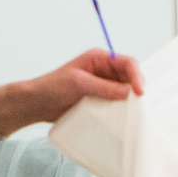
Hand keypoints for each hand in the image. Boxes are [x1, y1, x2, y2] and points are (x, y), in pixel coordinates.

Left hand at [13, 50, 143, 127]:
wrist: (37, 104)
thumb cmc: (51, 86)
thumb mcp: (79, 83)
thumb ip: (104, 87)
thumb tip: (128, 92)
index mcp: (100, 59)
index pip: (127, 63)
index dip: (137, 76)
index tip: (140, 92)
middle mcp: (104, 72)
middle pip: (130, 78)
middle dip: (136, 89)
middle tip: (141, 104)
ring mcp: (103, 87)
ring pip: (126, 93)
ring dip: (130, 101)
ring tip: (135, 112)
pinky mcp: (100, 101)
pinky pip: (117, 105)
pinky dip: (122, 110)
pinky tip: (123, 117)